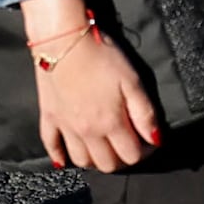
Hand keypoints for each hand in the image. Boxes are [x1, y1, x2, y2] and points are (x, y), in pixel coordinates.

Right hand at [30, 14, 161, 170]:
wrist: (63, 39)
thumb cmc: (101, 55)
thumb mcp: (132, 80)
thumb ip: (145, 113)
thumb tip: (155, 140)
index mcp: (111, 123)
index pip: (132, 156)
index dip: (145, 152)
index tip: (148, 140)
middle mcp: (88, 132)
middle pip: (107, 164)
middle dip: (121, 159)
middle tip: (126, 143)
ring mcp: (66, 127)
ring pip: (81, 161)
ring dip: (95, 161)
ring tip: (102, 148)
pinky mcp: (49, 117)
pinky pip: (51, 146)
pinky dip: (59, 157)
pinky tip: (64, 159)